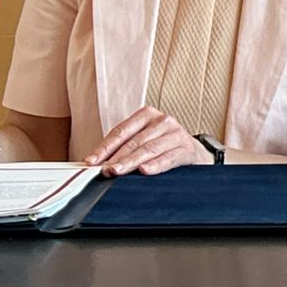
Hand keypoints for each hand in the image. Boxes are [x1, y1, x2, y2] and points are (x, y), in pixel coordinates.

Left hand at [86, 105, 213, 175]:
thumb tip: (94, 163)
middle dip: (117, 157)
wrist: (195, 154)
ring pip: (149, 149)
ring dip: (131, 162)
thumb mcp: (143, 141)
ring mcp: (176, 133)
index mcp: (147, 115)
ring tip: (117, 171)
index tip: (91, 161)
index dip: (105, 147)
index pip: (121, 131)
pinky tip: (144, 171)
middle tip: (104, 170)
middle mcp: (162, 120)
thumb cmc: (162, 147)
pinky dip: (156, 165)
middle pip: (134, 141)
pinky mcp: (186, 148)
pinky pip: (168, 157)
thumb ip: (122, 148)